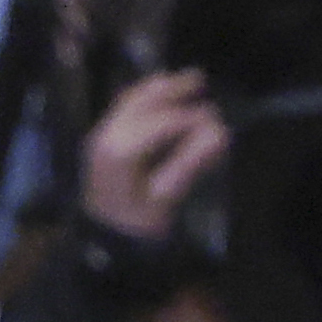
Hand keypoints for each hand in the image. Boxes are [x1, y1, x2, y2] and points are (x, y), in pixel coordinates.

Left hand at [83, 70, 228, 242]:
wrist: (101, 242)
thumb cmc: (136, 225)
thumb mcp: (165, 198)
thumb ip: (190, 162)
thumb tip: (220, 133)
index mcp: (121, 149)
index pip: (161, 122)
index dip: (190, 116)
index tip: (218, 117)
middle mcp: (107, 134)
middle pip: (142, 102)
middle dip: (172, 90)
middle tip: (201, 79)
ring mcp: (102, 135)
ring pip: (130, 101)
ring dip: (157, 89)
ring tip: (184, 80)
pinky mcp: (102, 140)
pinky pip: (123, 109)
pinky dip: (144, 97)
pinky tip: (159, 94)